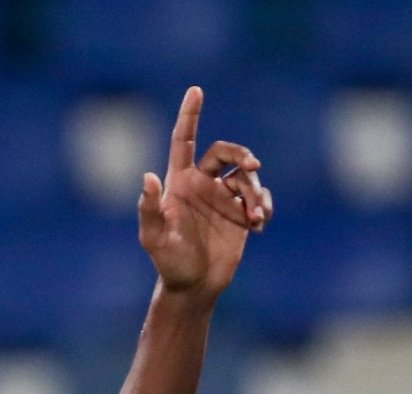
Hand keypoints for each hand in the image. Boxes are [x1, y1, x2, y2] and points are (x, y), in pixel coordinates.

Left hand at [138, 86, 272, 294]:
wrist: (194, 286)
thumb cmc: (169, 262)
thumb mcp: (154, 238)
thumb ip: (149, 208)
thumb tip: (148, 176)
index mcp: (179, 182)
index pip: (185, 140)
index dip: (189, 115)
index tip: (196, 90)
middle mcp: (202, 184)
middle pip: (227, 152)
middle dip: (242, 153)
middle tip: (253, 164)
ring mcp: (223, 197)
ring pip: (247, 176)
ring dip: (255, 192)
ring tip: (254, 217)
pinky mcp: (240, 213)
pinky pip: (260, 197)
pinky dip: (263, 206)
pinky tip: (258, 225)